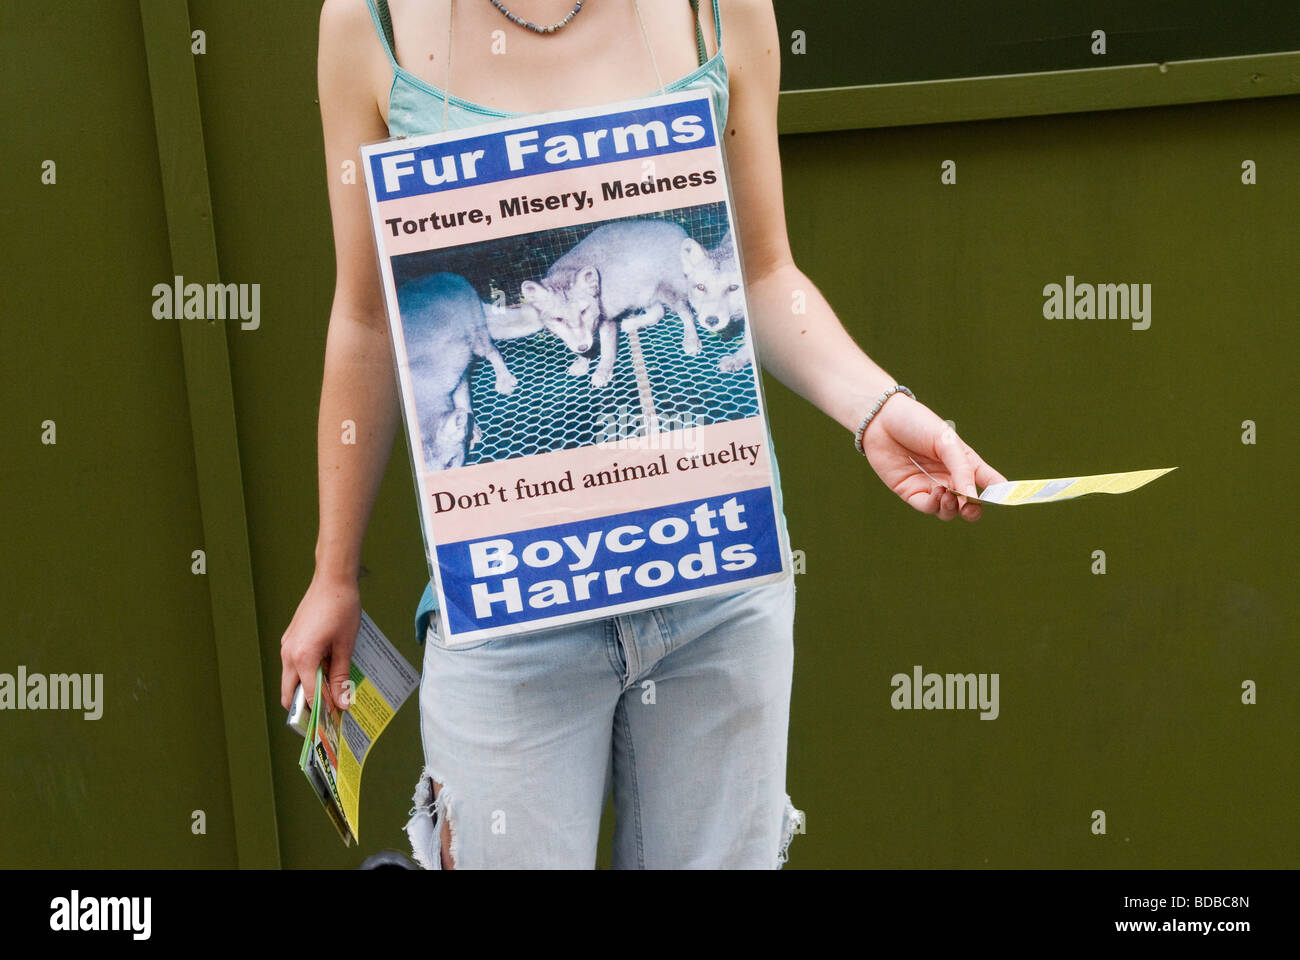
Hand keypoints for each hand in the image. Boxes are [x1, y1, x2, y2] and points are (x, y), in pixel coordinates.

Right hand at [279, 571, 361, 711]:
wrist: (332, 579)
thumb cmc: (342, 608)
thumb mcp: (346, 645)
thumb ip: (341, 676)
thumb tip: (342, 702)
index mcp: (302, 658)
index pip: (310, 696)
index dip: (324, 711)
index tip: (337, 720)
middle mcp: (288, 654)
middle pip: (290, 694)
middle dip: (307, 707)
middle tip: (328, 714)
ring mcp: (287, 646)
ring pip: (291, 680)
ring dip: (308, 689)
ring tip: (332, 692)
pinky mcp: (290, 639)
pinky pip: (294, 665)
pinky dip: (307, 674)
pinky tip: (328, 671)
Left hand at [859, 394, 1005, 521]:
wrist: (882, 419)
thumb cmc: (917, 423)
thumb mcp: (946, 441)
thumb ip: (961, 469)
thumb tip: (972, 497)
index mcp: (965, 462)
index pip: (989, 482)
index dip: (1001, 493)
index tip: (1010, 499)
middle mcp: (950, 477)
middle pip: (968, 504)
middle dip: (973, 510)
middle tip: (971, 506)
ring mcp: (930, 486)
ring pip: (949, 510)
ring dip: (953, 508)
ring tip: (949, 494)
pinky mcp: (910, 492)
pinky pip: (927, 507)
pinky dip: (935, 505)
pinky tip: (937, 492)